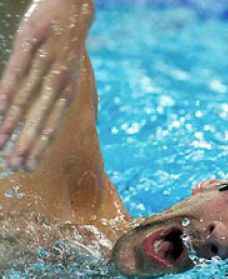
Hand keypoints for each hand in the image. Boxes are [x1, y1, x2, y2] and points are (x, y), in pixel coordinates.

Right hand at [0, 0, 93, 171]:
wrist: (73, 12)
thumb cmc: (67, 51)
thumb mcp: (69, 79)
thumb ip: (57, 101)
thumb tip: (44, 123)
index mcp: (69, 93)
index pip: (53, 126)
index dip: (40, 148)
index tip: (28, 167)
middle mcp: (59, 82)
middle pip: (39, 119)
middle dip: (27, 144)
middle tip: (14, 166)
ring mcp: (45, 63)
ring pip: (27, 99)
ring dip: (13, 123)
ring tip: (1, 143)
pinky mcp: (32, 43)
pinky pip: (18, 69)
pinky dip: (8, 89)